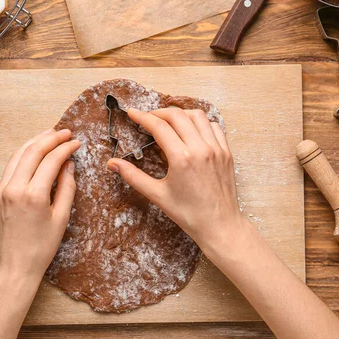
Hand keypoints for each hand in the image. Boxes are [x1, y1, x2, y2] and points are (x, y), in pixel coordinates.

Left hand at [0, 129, 79, 288]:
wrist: (14, 266)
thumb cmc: (41, 248)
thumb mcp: (61, 218)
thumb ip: (67, 188)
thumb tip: (69, 165)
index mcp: (33, 195)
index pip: (50, 160)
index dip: (65, 148)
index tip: (76, 143)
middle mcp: (13, 189)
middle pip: (32, 151)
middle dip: (50, 138)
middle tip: (66, 133)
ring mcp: (1, 190)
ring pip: (18, 155)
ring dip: (35, 142)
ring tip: (50, 135)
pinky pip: (10, 167)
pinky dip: (23, 155)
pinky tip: (34, 152)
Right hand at [107, 108, 245, 257]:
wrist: (220, 225)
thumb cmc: (189, 214)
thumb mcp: (158, 195)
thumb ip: (133, 176)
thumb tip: (113, 164)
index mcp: (182, 158)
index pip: (159, 126)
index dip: (143, 117)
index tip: (132, 113)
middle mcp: (200, 148)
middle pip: (177, 115)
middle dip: (159, 112)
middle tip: (148, 118)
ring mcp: (216, 149)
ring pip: (197, 116)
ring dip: (180, 114)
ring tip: (168, 121)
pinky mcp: (226, 152)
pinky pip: (214, 127)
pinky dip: (200, 123)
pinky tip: (191, 130)